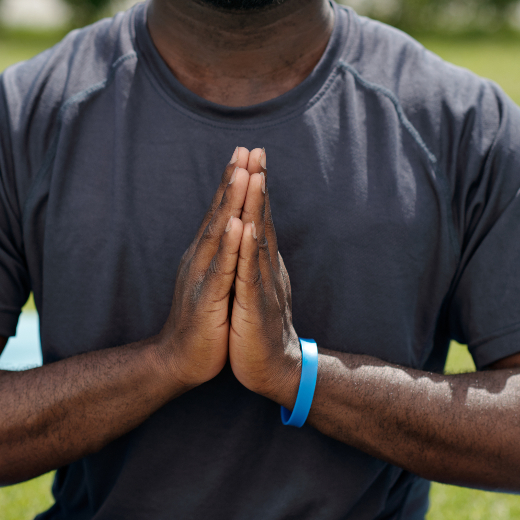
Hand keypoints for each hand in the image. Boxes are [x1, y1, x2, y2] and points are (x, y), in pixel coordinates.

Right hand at [156, 147, 249, 388]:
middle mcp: (201, 258)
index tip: (247, 152)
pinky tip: (237, 224)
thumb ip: (221, 256)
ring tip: (243, 173)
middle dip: (234, 179)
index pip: (222, 211)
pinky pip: (221, 268)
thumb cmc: (203, 321)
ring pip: (219, 233)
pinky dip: (230, 245)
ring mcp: (202, 276)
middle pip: (219, 212)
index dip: (233, 181)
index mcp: (207, 254)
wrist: (180, 360)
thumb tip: (229, 230)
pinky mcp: (207, 298)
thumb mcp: (214, 281)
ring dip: (231, 202)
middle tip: (246, 148)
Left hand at [229, 148, 300, 406]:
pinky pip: (250, 272)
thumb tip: (254, 237)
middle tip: (256, 150)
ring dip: (255, 206)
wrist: (273, 370)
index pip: (258, 217)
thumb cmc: (260, 329)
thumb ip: (256, 262)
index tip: (250, 155)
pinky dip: (248, 248)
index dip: (255, 186)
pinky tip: (245, 226)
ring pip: (258, 238)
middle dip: (258, 183)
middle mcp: (265, 266)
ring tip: (253, 175)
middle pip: (262, 218)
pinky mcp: (256, 305)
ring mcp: (263, 284)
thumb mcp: (255, 287)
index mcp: (261, 262)